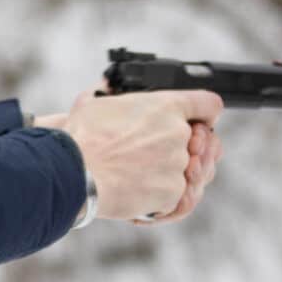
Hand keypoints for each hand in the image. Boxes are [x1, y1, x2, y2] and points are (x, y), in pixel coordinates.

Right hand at [55, 82, 223, 221]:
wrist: (73, 173)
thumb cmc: (81, 137)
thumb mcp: (93, 101)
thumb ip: (110, 92)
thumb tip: (106, 84)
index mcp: (166, 106)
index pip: (208, 104)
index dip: (205, 114)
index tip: (199, 121)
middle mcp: (179, 134)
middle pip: (199, 142)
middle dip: (183, 148)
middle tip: (154, 155)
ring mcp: (178, 165)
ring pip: (187, 171)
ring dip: (168, 174)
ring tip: (140, 176)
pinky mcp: (172, 193)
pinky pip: (176, 197)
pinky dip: (159, 197)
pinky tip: (137, 192)